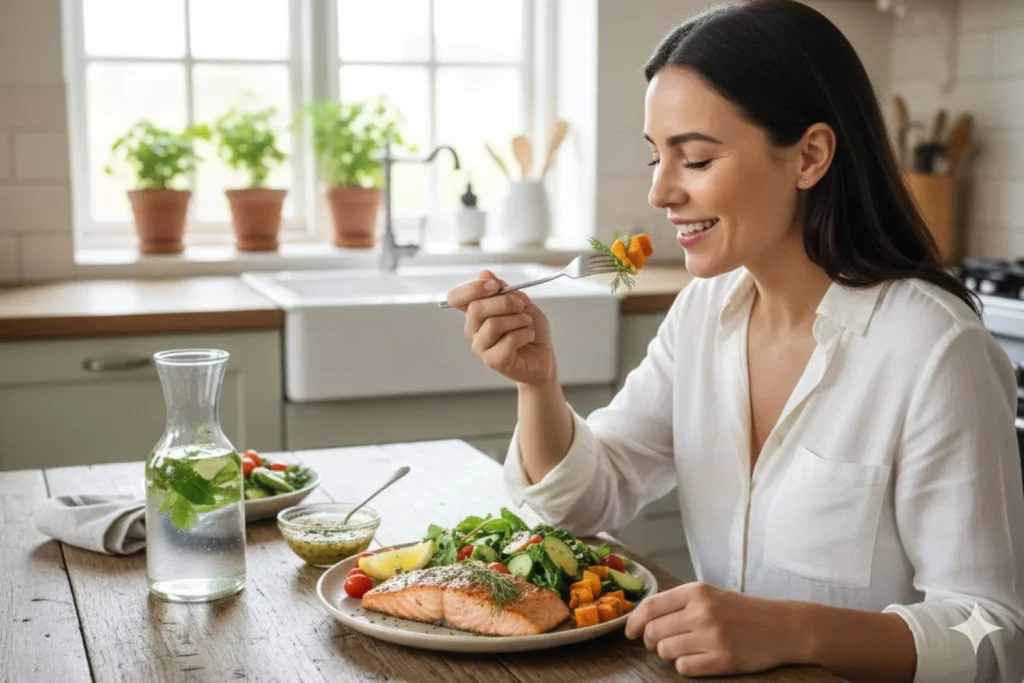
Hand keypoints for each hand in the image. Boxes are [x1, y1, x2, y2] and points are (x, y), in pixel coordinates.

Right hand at [445, 269, 555, 386]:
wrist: (543, 356)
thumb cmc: (529, 329)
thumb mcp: (520, 301)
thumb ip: (502, 288)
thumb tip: (484, 274)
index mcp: (475, 312)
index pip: (456, 297)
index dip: (472, 288)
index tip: (494, 285)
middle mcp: (473, 329)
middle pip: (476, 309)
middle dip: (504, 302)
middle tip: (520, 306)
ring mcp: (481, 347)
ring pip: (493, 324)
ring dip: (518, 320)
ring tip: (527, 323)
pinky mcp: (493, 361)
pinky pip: (508, 341)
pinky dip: (525, 334)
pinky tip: (528, 336)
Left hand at [625, 582, 803, 677]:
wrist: (783, 626)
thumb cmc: (742, 611)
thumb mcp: (710, 595)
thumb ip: (678, 603)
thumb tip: (642, 621)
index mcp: (697, 591)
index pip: (650, 607)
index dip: (635, 622)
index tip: (630, 633)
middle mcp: (702, 612)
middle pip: (654, 633)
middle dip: (652, 642)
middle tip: (663, 643)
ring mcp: (713, 637)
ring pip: (666, 652)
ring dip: (670, 654)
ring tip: (687, 649)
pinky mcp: (723, 660)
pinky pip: (684, 668)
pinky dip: (686, 666)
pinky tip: (699, 659)